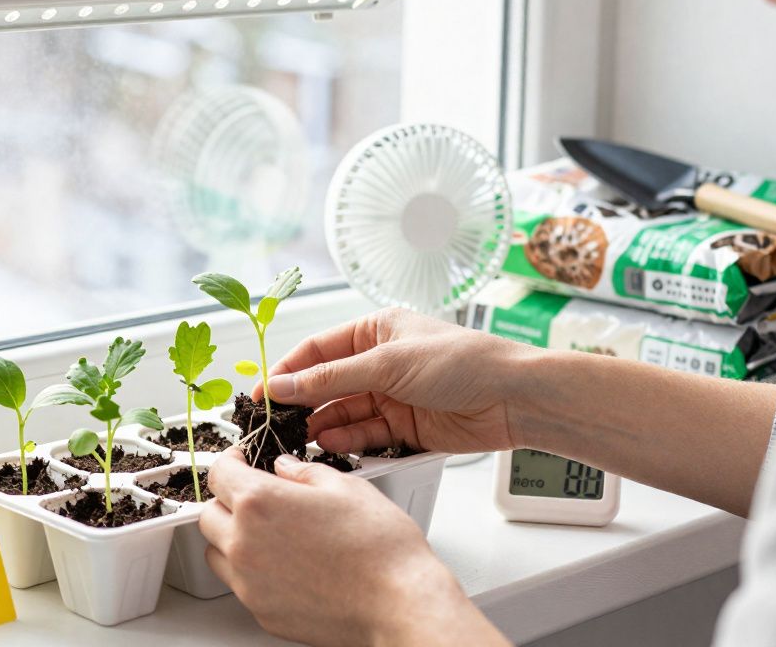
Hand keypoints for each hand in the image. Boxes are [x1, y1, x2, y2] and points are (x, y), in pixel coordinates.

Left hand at [199, 448, 507, 646]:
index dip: (231, 460)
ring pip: (216, 552)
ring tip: (268, 532)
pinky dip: (250, 571)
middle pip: (208, 514)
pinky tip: (283, 564)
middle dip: (227, 499)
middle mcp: (244, 544)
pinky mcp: (261, 611)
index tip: (244, 459)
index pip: (218, 472)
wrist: (399, 603)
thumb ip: (303, 471)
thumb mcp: (345, 486)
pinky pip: (239, 585)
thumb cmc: (380, 547)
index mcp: (259, 502)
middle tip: (257, 495)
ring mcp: (249, 583)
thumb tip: (284, 467)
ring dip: (231, 537)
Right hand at [258, 308, 538, 454]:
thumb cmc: (461, 361)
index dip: (287, 371)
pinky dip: (347, 441)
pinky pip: (366, 434)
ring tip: (299, 439)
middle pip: (327, 384)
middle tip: (274, 423)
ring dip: (322, 425)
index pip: (317, 350)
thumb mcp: (387, 363)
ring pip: (344, 412)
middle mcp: (381, 361)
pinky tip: (330, 445)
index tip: (261, 393)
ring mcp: (392, 395)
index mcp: (375, 330)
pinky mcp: (405, 426)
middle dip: (302, 403)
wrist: (514, 398)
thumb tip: (282, 385)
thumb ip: (331, 378)